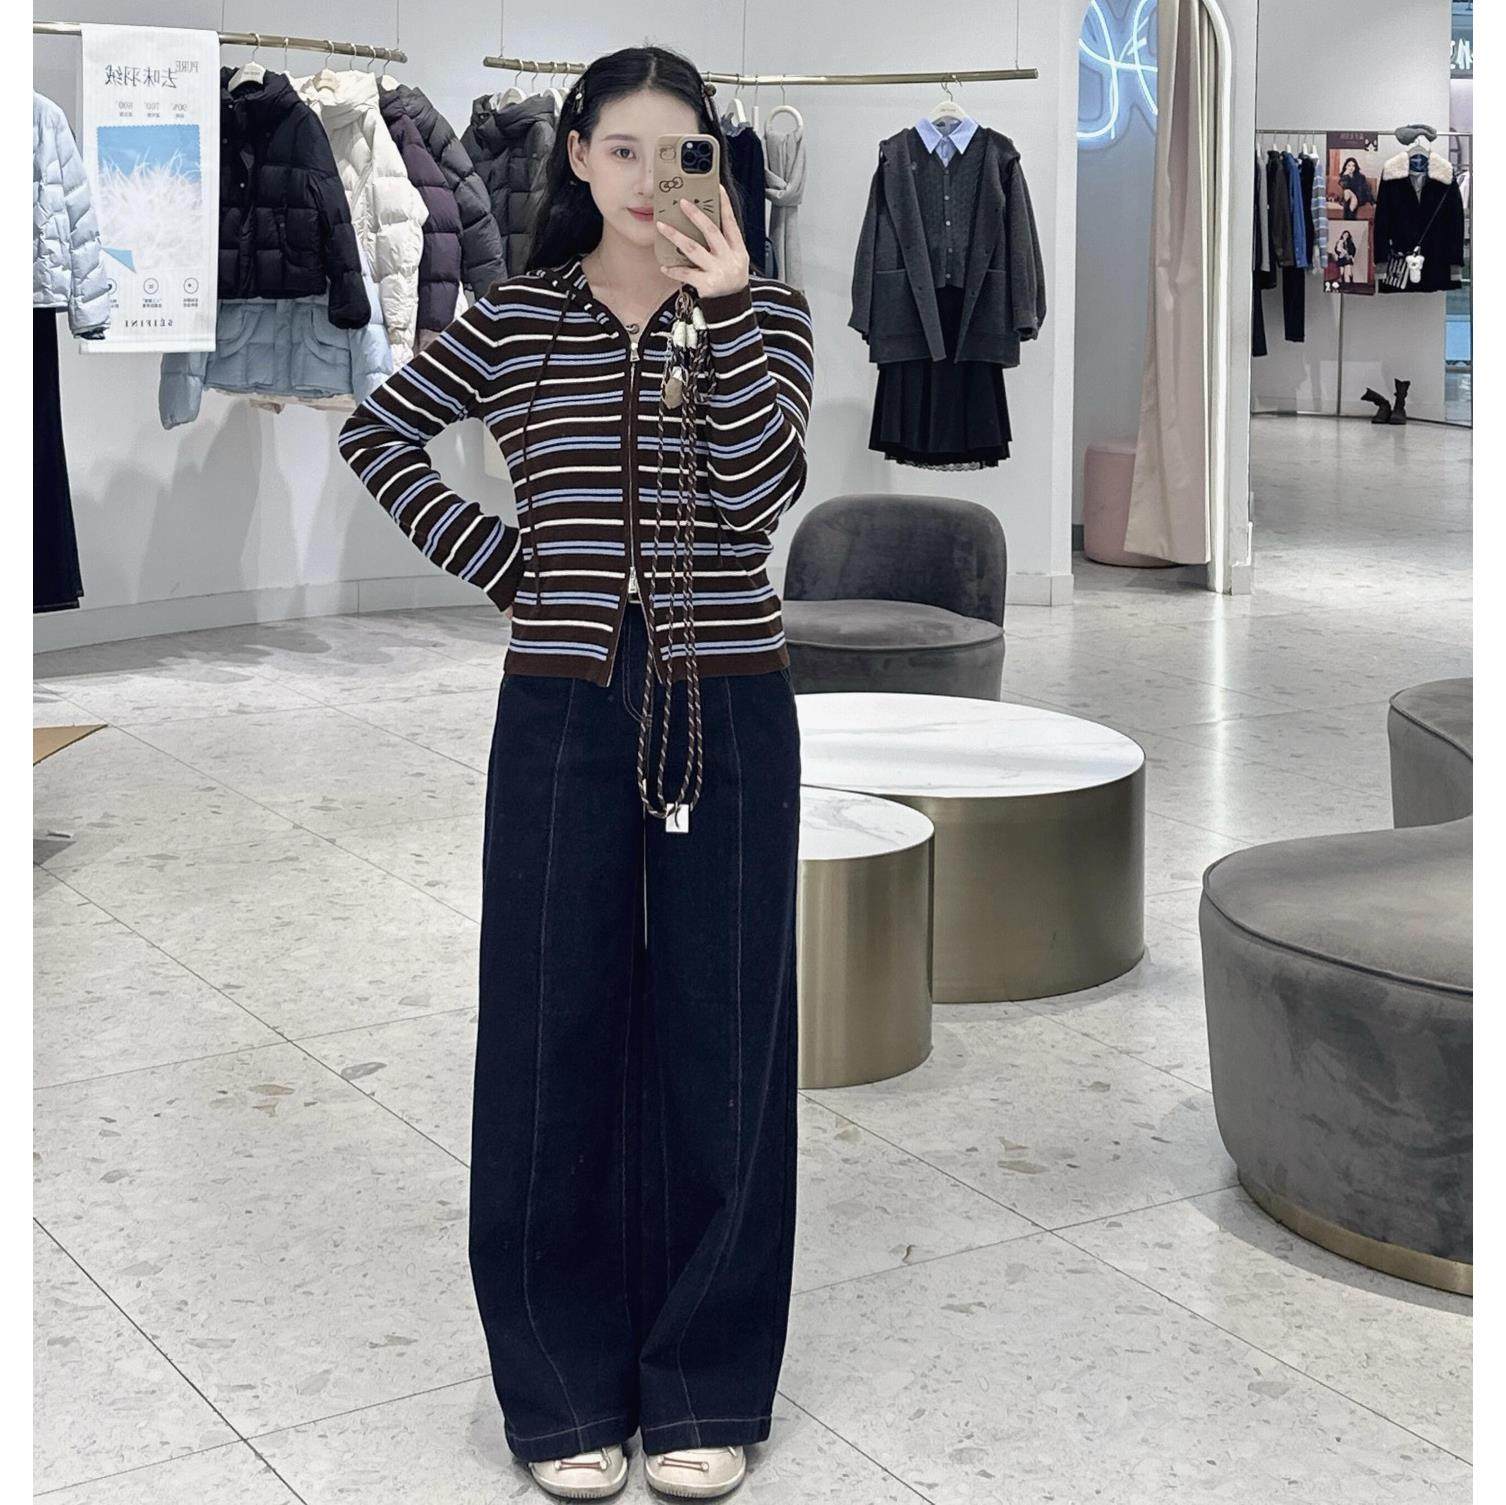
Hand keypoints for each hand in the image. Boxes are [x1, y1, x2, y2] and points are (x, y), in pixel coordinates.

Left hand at [656, 183, 748, 299]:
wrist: (734, 309)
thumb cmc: (732, 282)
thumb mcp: (736, 261)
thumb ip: (724, 244)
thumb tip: (704, 223)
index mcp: (738, 250)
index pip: (731, 223)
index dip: (725, 205)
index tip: (718, 188)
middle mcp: (729, 258)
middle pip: (711, 231)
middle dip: (696, 215)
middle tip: (682, 202)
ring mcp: (718, 271)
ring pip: (694, 249)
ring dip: (676, 236)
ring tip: (662, 227)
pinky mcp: (707, 284)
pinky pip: (686, 274)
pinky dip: (674, 270)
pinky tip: (664, 266)